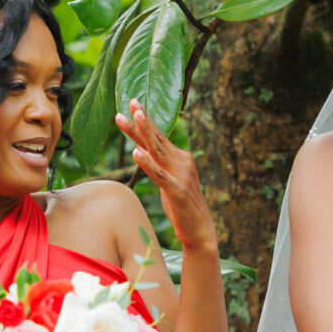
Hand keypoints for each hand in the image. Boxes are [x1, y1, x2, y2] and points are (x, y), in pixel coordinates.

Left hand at [116, 101, 216, 256]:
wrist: (201, 231)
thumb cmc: (182, 207)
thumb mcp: (168, 182)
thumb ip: (157, 165)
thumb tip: (140, 149)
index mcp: (180, 159)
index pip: (159, 136)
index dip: (145, 120)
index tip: (133, 102)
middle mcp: (182, 162)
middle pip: (157, 138)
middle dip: (142, 119)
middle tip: (131, 100)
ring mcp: (181, 175)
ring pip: (157, 150)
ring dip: (142, 133)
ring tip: (131, 117)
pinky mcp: (177, 191)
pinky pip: (159, 174)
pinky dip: (147, 163)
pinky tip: (135, 153)